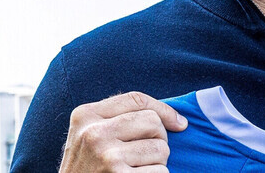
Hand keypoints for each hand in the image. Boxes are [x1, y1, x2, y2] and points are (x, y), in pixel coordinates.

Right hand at [59, 91, 187, 172]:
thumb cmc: (88, 168)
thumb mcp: (90, 136)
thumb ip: (120, 118)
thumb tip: (177, 120)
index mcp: (85, 116)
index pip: (136, 99)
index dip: (164, 109)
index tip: (178, 123)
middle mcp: (94, 134)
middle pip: (153, 121)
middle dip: (159, 138)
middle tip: (146, 154)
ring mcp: (107, 157)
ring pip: (161, 148)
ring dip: (158, 162)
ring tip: (138, 169)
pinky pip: (161, 172)